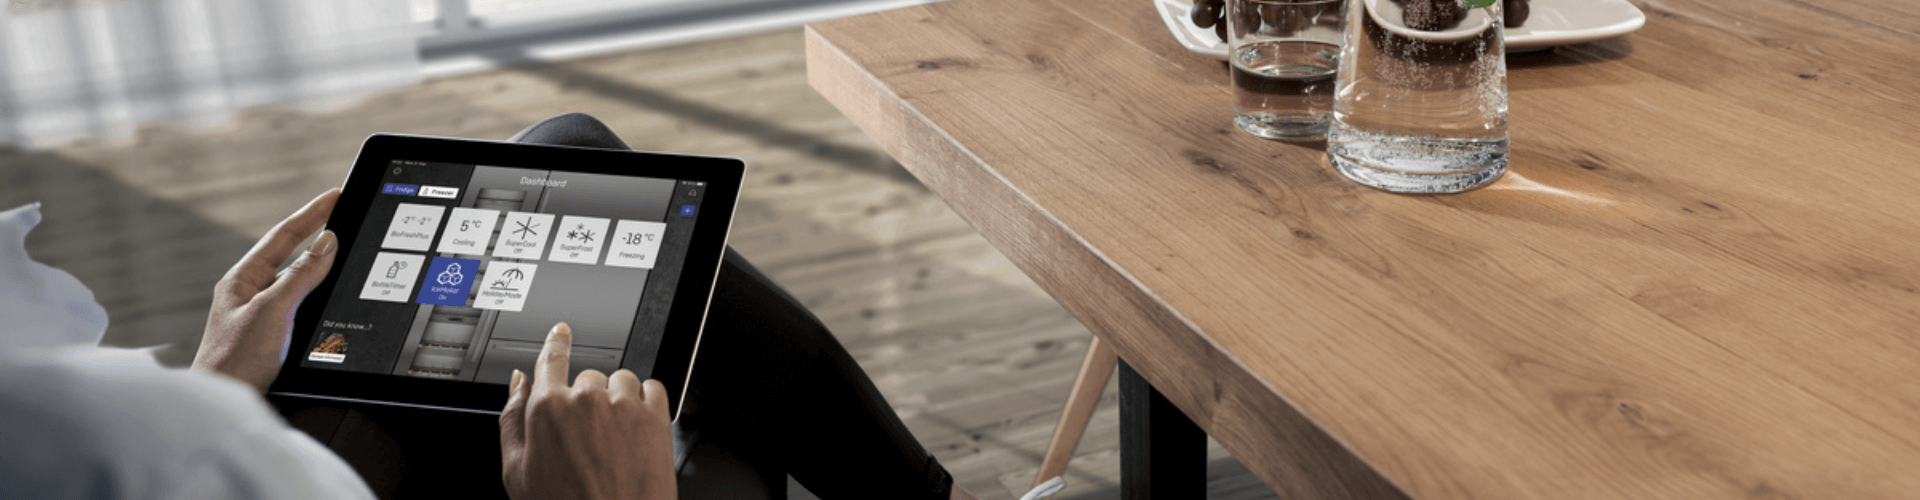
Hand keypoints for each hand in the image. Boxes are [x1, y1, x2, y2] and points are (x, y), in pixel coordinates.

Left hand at [192, 189, 339, 392]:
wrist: (224, 403)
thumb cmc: (235, 360)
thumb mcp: (273, 310)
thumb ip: (301, 275)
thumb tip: (327, 242)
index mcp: (242, 279)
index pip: (283, 236)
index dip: (312, 213)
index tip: (336, 195)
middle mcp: (251, 293)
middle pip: (291, 254)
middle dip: (317, 232)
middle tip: (344, 212)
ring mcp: (263, 314)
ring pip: (298, 280)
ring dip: (321, 264)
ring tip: (345, 246)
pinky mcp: (275, 336)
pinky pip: (303, 304)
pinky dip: (321, 292)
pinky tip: (333, 292)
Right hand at [500, 323, 676, 499]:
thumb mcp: (516, 471)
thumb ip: (512, 418)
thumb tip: (516, 383)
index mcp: (548, 408)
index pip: (550, 358)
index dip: (556, 342)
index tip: (562, 332)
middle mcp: (587, 399)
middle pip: (587, 377)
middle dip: (587, 400)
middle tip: (588, 438)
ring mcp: (624, 405)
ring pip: (621, 380)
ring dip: (618, 399)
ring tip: (614, 439)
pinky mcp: (657, 417)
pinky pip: (652, 388)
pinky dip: (646, 402)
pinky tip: (637, 430)